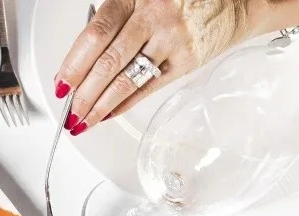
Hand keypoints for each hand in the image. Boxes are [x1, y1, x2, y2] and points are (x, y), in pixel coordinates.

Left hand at [54, 0, 298, 134]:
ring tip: (83, 121)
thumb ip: (113, 23)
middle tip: (69, 112)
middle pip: (107, 61)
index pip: (95, 34)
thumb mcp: (143, 0)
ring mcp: (172, 39)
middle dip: (83, 93)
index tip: (61, 84)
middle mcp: (154, 15)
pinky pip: (148, 88)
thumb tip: (78, 63)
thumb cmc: (180, 2)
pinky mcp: (187, 60)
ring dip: (99, 105)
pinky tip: (108, 115)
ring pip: (126, 79)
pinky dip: (124, 105)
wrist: (237, 0)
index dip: (74, 63)